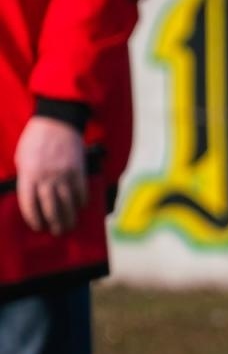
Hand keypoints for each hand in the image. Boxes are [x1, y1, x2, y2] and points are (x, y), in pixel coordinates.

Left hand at [14, 115, 87, 235]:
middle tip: (57, 232)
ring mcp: (64, 175)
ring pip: (67, 203)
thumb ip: (25, 177)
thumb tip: (31, 194)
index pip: (29, 204)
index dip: (34, 219)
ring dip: (69, 218)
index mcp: (29, 175)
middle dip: (54, 223)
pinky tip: (80, 207)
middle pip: (51, 208)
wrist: (58, 121)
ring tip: (69, 226)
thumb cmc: (35, 139)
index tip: (38, 226)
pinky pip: (81, 191)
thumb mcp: (21, 157)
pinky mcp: (78, 171)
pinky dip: (81, 201)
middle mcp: (46, 178)